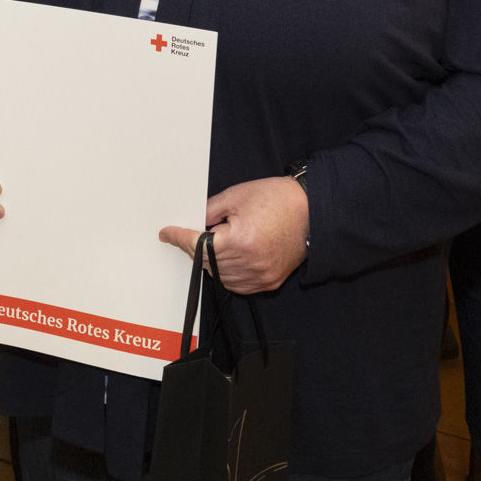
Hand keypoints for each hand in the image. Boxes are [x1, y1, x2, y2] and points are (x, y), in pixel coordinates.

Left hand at [160, 177, 308, 294]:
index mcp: (239, 240)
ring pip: (220, 276)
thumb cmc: (278, 199)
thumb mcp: (236, 196)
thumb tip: (192, 222)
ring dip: (209, 263)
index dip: (180, 237)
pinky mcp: (269, 282)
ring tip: (209, 245)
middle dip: (193, 248)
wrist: (313, 212)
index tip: (167, 233)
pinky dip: (227, 274)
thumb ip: (209, 211)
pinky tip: (225, 259)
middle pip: (207, 262)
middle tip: (185, 235)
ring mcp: (260, 276)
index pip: (198, 244)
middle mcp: (250, 263)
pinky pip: (238, 284)